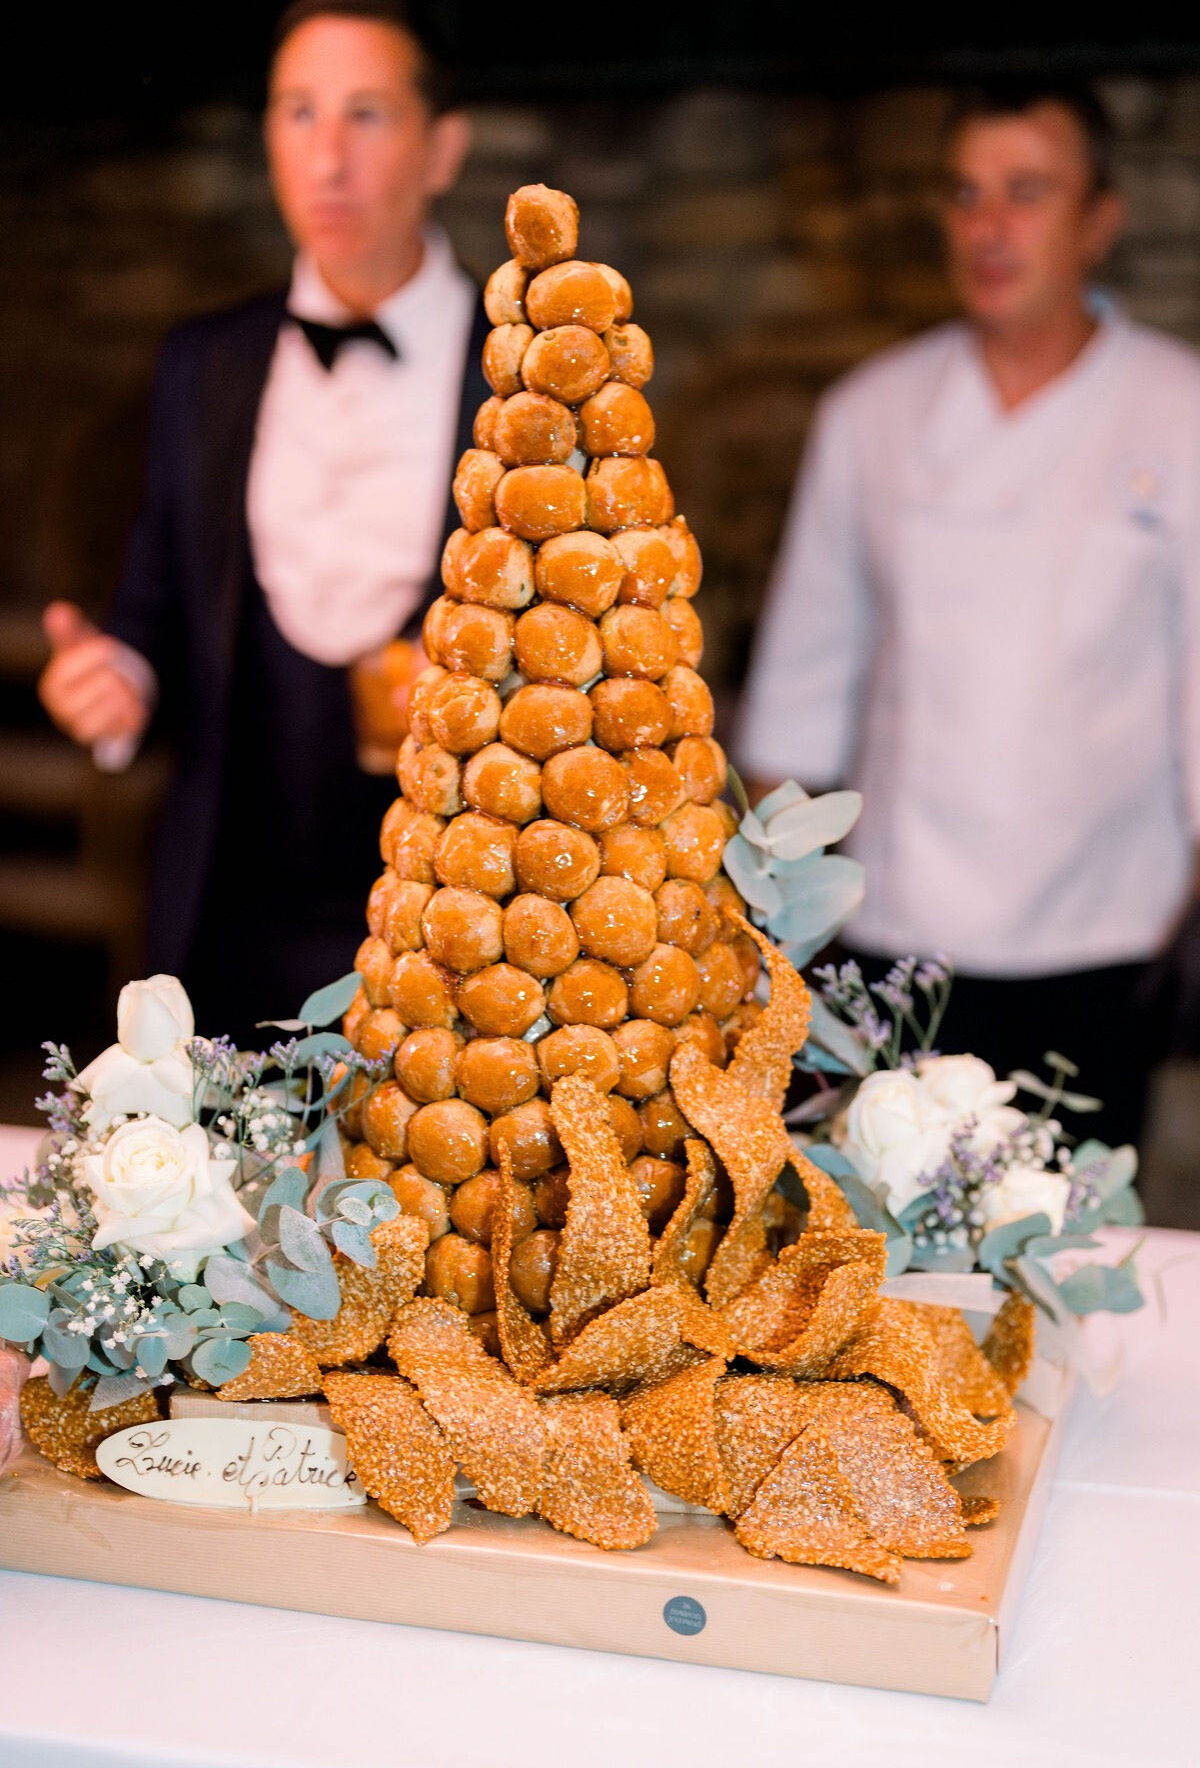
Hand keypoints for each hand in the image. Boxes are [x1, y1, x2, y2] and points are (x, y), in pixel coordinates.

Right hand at [38, 603, 149, 747]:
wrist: (108, 691)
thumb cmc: (88, 663)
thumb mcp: (78, 642)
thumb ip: (68, 629)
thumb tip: (59, 612)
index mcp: (52, 688)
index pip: (75, 665)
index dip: (97, 652)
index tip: (108, 647)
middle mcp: (63, 712)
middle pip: (104, 683)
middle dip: (115, 674)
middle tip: (114, 674)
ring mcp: (84, 729)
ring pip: (116, 705)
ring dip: (126, 693)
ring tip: (123, 689)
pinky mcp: (107, 739)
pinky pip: (128, 724)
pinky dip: (135, 711)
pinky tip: (131, 704)